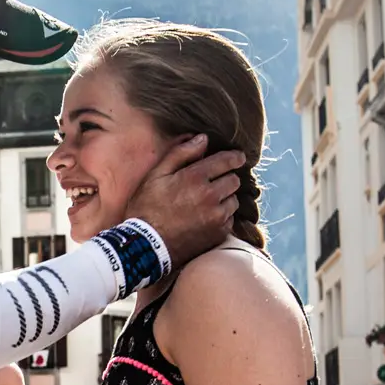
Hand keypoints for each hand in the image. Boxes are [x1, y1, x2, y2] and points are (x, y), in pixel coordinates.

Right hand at [121, 134, 248, 267]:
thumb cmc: (146, 207)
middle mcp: (211, 196)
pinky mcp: (218, 233)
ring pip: (234, 200)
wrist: (146, 246)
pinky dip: (222, 216)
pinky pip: (230, 219)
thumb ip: (180, 153)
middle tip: (214, 182)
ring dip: (225, 198)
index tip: (238, 157)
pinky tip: (206, 218)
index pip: (227, 160)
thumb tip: (203, 138)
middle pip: (234, 180)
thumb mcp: (156, 175)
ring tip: (207, 203)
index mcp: (195, 177)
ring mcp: (216, 216)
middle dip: (226, 178)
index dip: (235, 157)